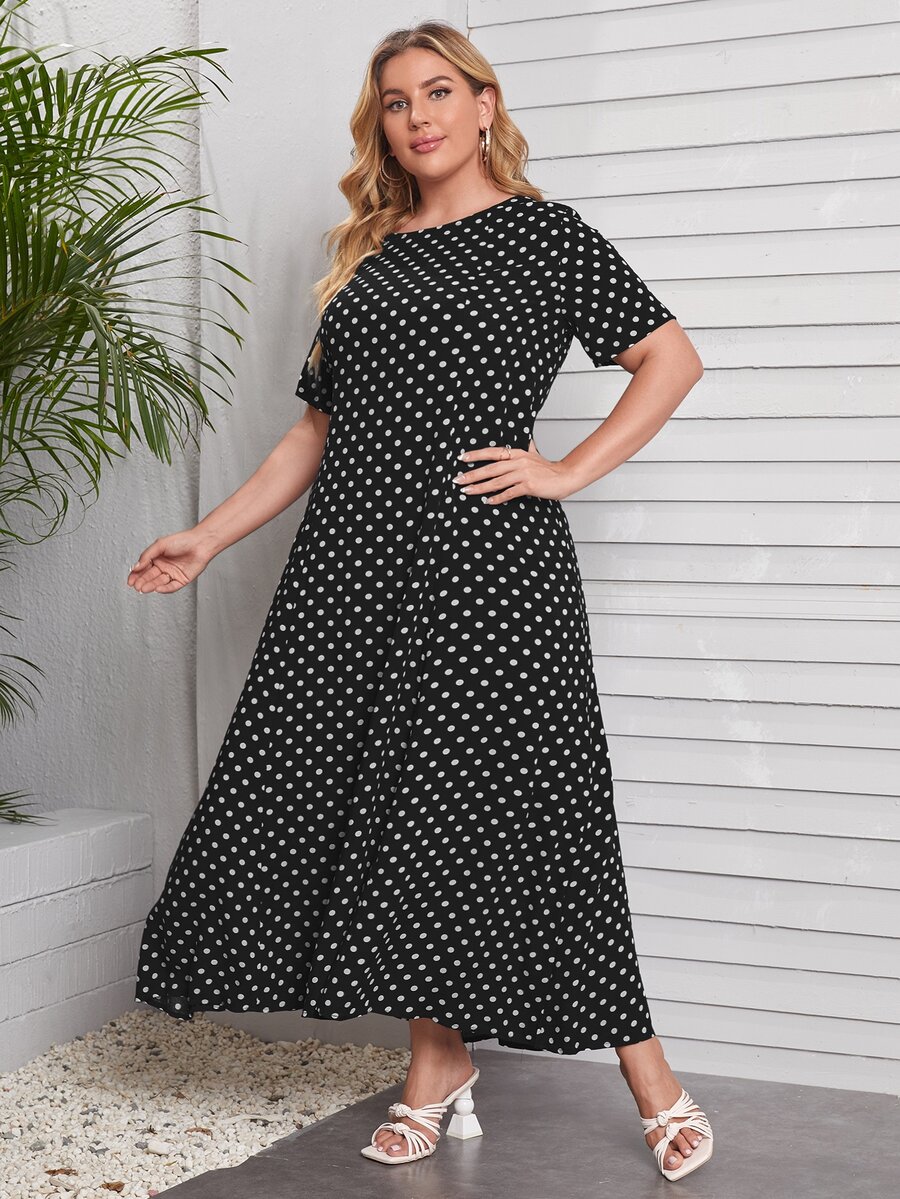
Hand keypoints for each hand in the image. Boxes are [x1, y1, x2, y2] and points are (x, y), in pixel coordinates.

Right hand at [127, 529, 214, 593]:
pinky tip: (157, 589)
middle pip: (150, 577)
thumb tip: (135, 567)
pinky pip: (172, 587)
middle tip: (136, 586)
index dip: (135, 576)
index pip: (143, 569)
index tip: (130, 581)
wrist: (200, 543)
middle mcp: (164, 567)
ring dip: (151, 586)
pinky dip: (165, 589)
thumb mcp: (160, 545)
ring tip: (143, 588)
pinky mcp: (182, 580)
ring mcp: (172, 574)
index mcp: (157, 559)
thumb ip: (147, 555)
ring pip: (159, 583)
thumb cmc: (181, 540)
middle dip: (142, 582)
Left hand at [452, 438, 580, 503]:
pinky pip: (509, 493)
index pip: (492, 452)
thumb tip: (528, 442)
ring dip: (480, 488)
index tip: (461, 458)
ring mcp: (523, 474)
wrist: (566, 477)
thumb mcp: (535, 455)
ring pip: (497, 481)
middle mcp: (518, 462)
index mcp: (517, 453)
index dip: (476, 455)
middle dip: (472, 474)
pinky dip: (497, 498)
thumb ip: (528, 449)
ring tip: (467, 492)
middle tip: (457, 480)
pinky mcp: (529, 486)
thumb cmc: (549, 469)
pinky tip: (488, 501)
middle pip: (490, 468)